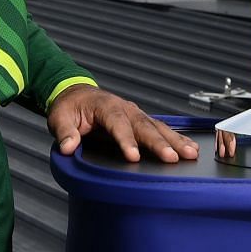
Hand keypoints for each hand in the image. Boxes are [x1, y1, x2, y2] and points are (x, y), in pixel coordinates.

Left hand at [49, 86, 198, 162]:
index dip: (126, 140)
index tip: (133, 156)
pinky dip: (177, 138)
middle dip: (159, 143)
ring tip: (191, 154)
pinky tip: (190, 148)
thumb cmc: (70, 106)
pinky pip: (161, 129)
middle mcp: (125, 108)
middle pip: (144, 126)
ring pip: (158, 127)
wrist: (77, 93)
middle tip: (172, 157)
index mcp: (105, 106)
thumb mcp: (59, 117)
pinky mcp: (142, 120)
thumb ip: (64, 132)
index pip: (117, 123)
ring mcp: (136, 114)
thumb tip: (68, 146)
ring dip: (175, 141)